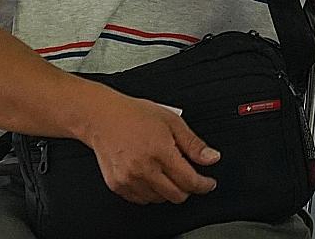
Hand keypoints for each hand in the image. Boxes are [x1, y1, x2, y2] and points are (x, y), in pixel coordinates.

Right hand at [80, 90, 219, 204]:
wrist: (102, 118)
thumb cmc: (135, 115)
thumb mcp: (172, 122)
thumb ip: (194, 144)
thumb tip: (212, 158)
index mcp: (160, 151)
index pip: (189, 180)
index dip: (203, 185)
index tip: (208, 183)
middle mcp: (143, 169)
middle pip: (176, 195)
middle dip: (188, 189)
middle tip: (190, 177)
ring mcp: (128, 179)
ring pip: (159, 199)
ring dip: (169, 190)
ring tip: (166, 171)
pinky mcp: (117, 185)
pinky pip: (142, 199)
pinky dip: (151, 192)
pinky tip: (152, 176)